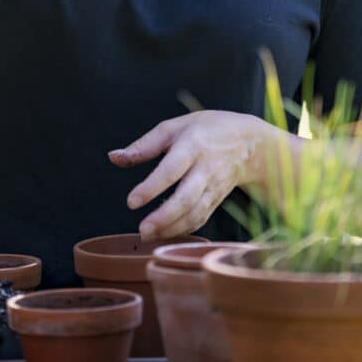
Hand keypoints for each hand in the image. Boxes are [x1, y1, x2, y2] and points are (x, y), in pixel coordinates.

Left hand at [108, 111, 268, 240]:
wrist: (249, 142)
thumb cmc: (206, 129)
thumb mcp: (174, 126)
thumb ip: (143, 145)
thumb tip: (113, 157)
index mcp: (193, 145)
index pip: (171, 169)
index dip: (151, 187)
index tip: (131, 202)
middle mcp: (206, 168)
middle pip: (187, 197)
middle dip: (164, 216)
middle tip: (142, 229)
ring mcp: (215, 186)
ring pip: (195, 212)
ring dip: (172, 228)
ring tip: (148, 235)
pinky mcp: (218, 199)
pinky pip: (201, 218)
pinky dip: (183, 229)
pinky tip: (165, 234)